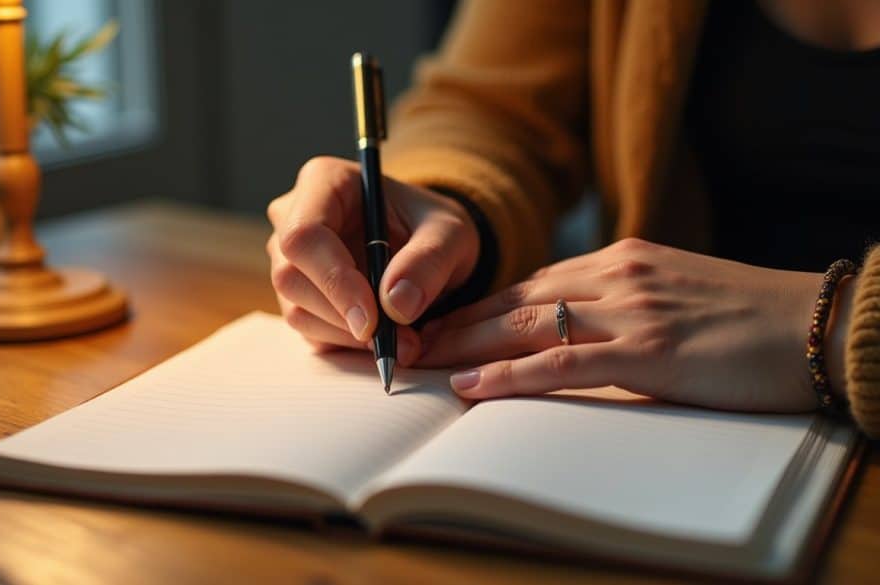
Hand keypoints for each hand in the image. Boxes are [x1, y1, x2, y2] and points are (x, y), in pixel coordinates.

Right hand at [266, 156, 479, 363]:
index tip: (373, 318)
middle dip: (345, 317)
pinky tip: (386, 338)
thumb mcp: (450, 234)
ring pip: (297, 309)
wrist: (427, 247)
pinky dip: (348, 344)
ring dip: (350, 336)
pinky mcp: (298, 296)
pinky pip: (310, 330)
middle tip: (401, 342)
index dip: (333, 280)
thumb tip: (397, 304)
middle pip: (291, 276)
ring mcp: (289, 259)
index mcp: (324, 182)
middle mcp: (293, 217)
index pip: (304, 235)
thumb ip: (430, 261)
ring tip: (404, 341)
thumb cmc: (433, 227)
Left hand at [418, 238, 832, 411]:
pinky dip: (510, 375)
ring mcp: (630, 311)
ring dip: (467, 346)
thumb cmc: (743, 317)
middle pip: (514, 300)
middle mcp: (615, 277)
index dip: (478, 307)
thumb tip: (570, 330)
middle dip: (457, 323)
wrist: (811, 324)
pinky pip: (561, 363)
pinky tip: (473, 386)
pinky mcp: (648, 351)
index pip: (529, 283)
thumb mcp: (670, 295)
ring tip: (423, 362)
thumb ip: (619, 303)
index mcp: (620, 261)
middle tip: (410, 343)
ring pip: (525, 325)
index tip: (439, 324)